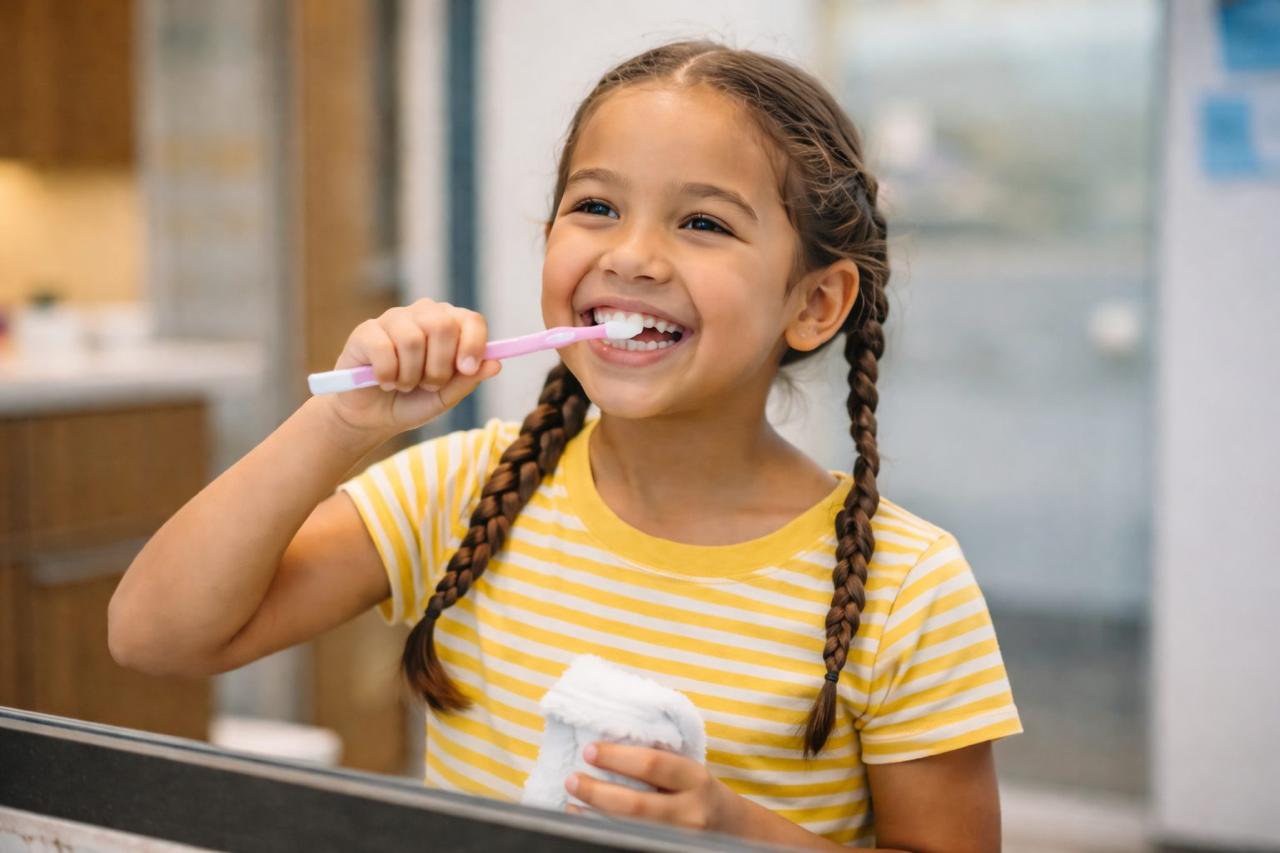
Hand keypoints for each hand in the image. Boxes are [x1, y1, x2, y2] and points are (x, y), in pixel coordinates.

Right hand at [325, 299, 499, 436]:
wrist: (373, 417)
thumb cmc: (412, 401)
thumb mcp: (446, 397)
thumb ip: (468, 380)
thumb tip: (495, 363)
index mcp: (449, 326)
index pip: (471, 320)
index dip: (473, 344)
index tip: (467, 370)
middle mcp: (422, 315)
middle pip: (442, 325)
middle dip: (439, 367)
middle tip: (428, 385)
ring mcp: (393, 319)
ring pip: (412, 340)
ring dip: (411, 376)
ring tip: (404, 385)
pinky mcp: (365, 331)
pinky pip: (383, 350)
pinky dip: (387, 376)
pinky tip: (384, 382)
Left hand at [565, 743, 741, 834]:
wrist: (737, 831)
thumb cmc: (702, 794)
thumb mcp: (689, 772)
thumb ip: (659, 762)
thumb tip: (605, 747)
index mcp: (694, 780)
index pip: (652, 764)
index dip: (617, 757)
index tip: (589, 750)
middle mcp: (690, 813)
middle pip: (636, 806)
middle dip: (598, 792)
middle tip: (572, 779)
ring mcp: (680, 838)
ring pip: (631, 830)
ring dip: (594, 818)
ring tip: (570, 804)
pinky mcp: (670, 850)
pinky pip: (633, 843)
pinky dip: (605, 834)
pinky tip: (587, 825)